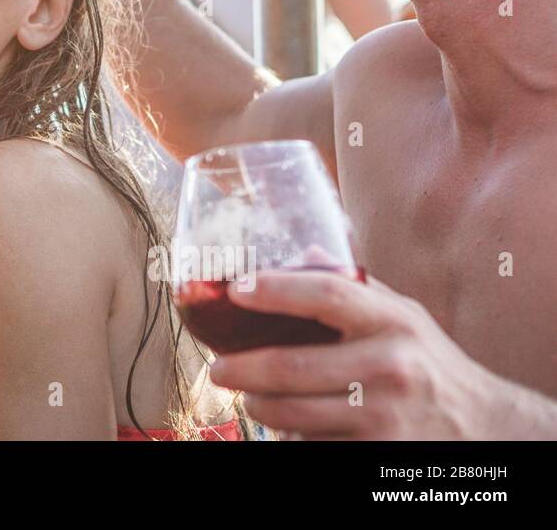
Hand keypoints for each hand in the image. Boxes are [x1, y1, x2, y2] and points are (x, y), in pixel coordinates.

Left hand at [209, 271, 499, 438]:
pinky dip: (292, 437)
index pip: (327, 293)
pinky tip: (286, 426)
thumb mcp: (406, 316)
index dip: (275, 289)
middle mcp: (391, 367)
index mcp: (394, 321)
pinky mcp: (378, 454)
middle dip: (242, 369)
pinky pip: (315, 445)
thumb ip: (356, 288)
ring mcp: (386, 417)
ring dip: (260, 407)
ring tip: (249, 398)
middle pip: (292, 365)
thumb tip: (303, 251)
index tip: (236, 290)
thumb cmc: (431, 364)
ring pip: (294, 414)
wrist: (488, 430)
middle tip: (218, 368)